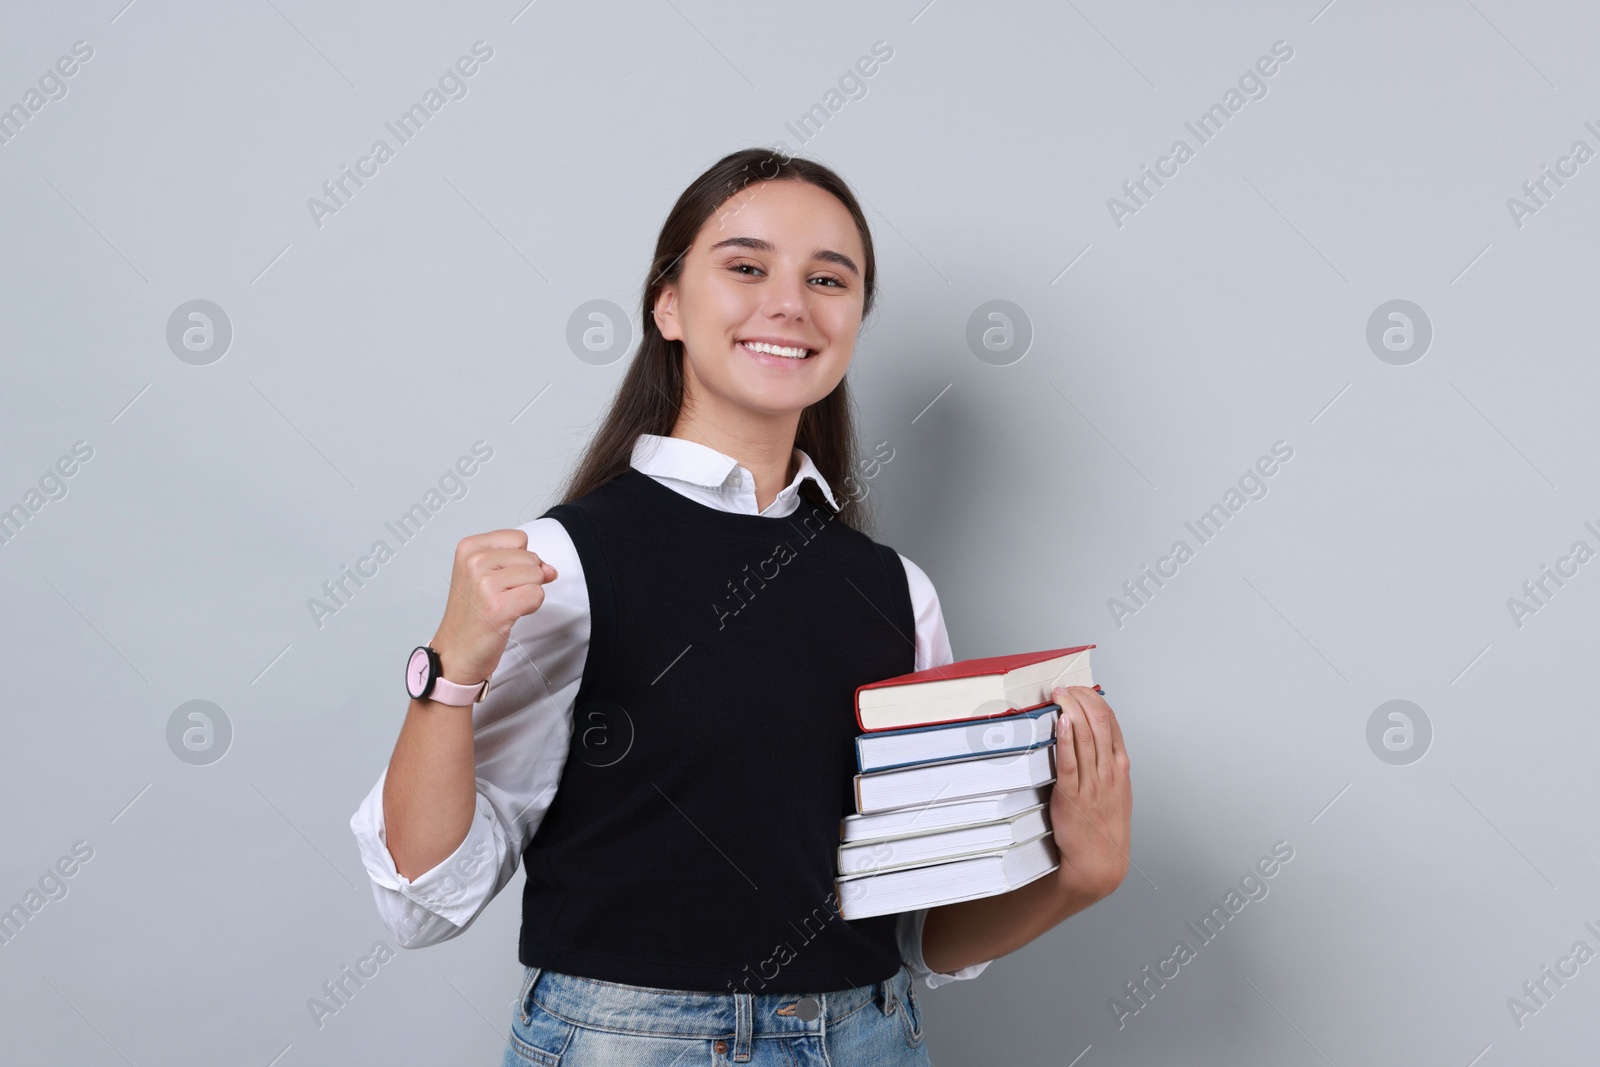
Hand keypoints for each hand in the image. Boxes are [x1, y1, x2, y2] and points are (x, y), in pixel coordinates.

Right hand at [429, 529, 557, 685]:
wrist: (456, 650)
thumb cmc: (472, 614)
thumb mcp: (486, 575)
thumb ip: (520, 562)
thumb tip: (550, 569)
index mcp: (469, 548)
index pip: (519, 538)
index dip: (520, 560)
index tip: (500, 578)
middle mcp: (474, 562)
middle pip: (531, 557)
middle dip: (525, 579)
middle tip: (500, 596)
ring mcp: (485, 584)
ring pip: (536, 576)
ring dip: (527, 594)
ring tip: (503, 605)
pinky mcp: (498, 607)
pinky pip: (537, 595)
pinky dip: (530, 608)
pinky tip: (509, 615)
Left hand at [1047, 685, 1132, 902]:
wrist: (1099, 863)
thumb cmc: (1103, 826)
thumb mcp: (1113, 789)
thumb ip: (1103, 763)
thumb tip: (1085, 735)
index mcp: (1120, 766)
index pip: (1111, 721)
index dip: (1093, 699)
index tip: (1078, 688)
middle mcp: (1109, 770)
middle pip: (1098, 722)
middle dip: (1080, 698)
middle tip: (1063, 687)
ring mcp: (1092, 783)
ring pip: (1085, 736)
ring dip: (1071, 710)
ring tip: (1058, 694)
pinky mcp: (1072, 796)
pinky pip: (1070, 762)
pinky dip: (1065, 740)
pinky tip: (1060, 722)